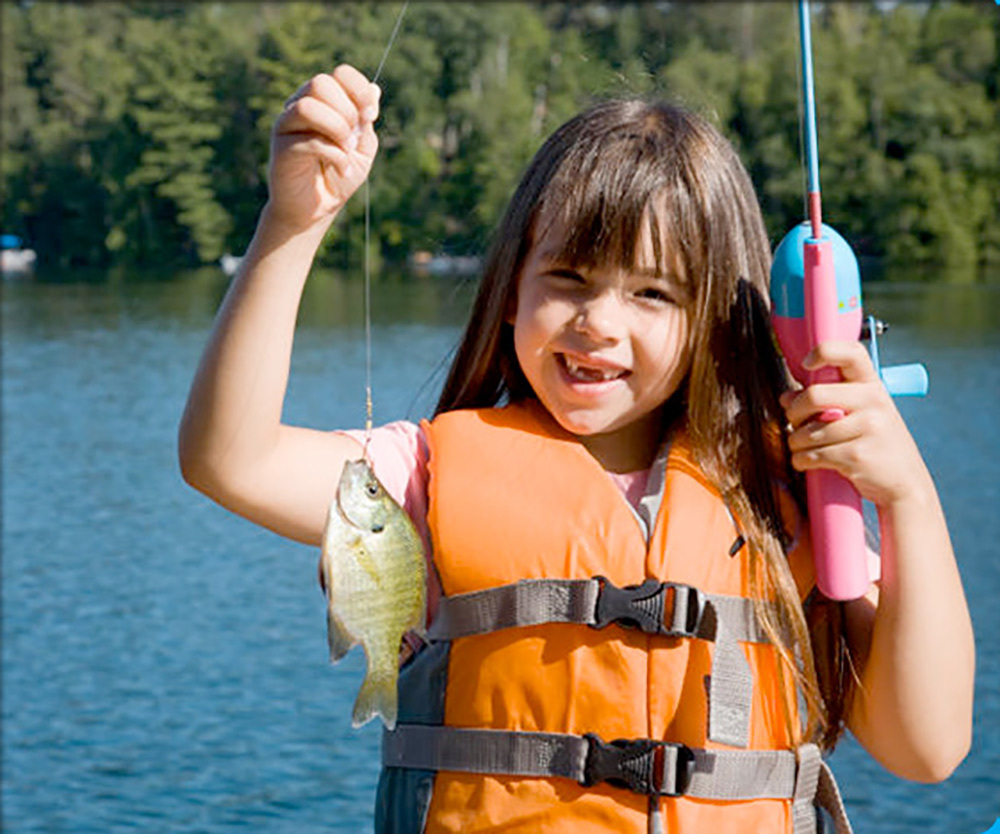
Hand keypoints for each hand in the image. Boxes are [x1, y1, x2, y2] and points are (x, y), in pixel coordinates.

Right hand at [266, 65, 379, 229]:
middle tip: (353, 138)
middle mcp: (300, 106)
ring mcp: (287, 125)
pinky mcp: (281, 148)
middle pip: (320, 83)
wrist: (315, 210)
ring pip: (308, 106)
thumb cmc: (337, 177)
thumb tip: (375, 89)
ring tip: (345, 150)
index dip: (359, 89)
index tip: (370, 116)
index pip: (339, 74)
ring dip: (336, 129)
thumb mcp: (362, 148)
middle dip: (346, 111)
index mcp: (322, 101)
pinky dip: (334, 155)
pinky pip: (310, 140)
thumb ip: (366, 120)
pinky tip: (341, 169)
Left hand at [780, 340, 931, 508]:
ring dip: (795, 443)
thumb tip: (786, 397)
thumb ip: (825, 401)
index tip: (806, 365)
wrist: (905, 482)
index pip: (851, 353)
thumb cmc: (876, 444)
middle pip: (814, 396)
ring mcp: (869, 427)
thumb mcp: (859, 415)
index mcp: (872, 385)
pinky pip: (813, 454)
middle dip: (794, 413)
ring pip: (808, 431)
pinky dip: (802, 460)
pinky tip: (806, 462)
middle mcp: (873, 401)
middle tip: (794, 423)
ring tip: (801, 447)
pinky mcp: (858, 455)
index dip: (823, 352)